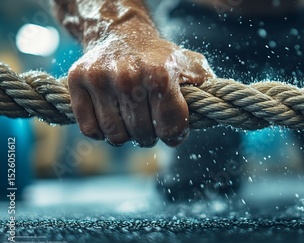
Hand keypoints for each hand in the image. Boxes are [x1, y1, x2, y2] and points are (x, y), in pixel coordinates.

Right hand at [68, 29, 213, 146]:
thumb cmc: (160, 57)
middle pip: (143, 135)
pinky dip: (101, 132)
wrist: (121, 33)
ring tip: (133, 122)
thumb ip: (206, 87)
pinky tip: (112, 119)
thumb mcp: (191, 65)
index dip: (175, 135)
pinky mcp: (76, 82)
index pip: (170, 129)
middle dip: (152, 135)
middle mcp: (128, 77)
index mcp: (160, 75)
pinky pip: (90, 129)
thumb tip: (216, 108)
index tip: (174, 131)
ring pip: (115, 136)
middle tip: (153, 124)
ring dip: (127, 136)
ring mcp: (99, 80)